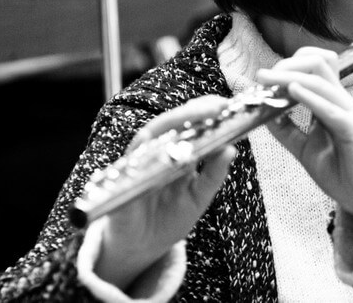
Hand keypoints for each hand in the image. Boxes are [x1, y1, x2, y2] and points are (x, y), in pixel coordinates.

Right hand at [92, 95, 235, 289]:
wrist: (141, 248)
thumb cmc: (169, 218)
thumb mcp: (199, 197)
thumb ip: (213, 174)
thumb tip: (232, 149)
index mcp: (173, 152)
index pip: (187, 123)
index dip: (204, 111)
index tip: (225, 104)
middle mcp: (154, 152)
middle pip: (170, 123)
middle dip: (192, 112)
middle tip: (216, 106)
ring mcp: (136, 164)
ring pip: (150, 135)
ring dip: (172, 123)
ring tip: (196, 116)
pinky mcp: (120, 183)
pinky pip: (129, 165)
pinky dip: (142, 152)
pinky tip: (155, 143)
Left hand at [256, 47, 352, 223]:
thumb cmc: (342, 173)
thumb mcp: (305, 148)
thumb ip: (286, 130)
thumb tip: (263, 111)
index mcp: (331, 102)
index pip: (313, 66)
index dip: (286, 66)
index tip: (262, 78)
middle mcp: (342, 101)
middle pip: (317, 64)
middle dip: (286, 65)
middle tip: (262, 76)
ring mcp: (350, 113)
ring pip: (320, 80)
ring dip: (290, 77)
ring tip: (268, 81)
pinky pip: (330, 109)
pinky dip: (309, 98)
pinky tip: (292, 92)